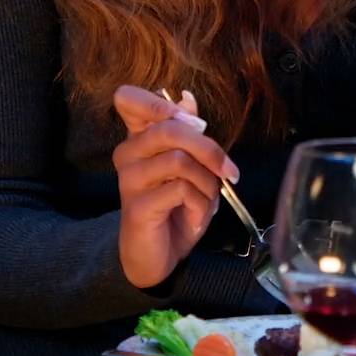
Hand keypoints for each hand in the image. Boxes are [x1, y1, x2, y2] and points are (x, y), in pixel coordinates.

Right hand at [111, 85, 239, 289]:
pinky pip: (180, 190)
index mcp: (138, 138)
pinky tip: (196, 215)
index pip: (128, 99)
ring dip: (208, 182)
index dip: (159, 102)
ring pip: (179, 161)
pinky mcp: (137, 206)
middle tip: (228, 171)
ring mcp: (129, 180)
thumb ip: (188, 133)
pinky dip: (200, 203)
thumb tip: (187, 98)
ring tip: (209, 200)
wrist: (158, 256)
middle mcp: (127, 154)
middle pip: (169, 129)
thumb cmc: (175, 208)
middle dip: (208, 149)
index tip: (189, 121)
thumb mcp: (190, 167)